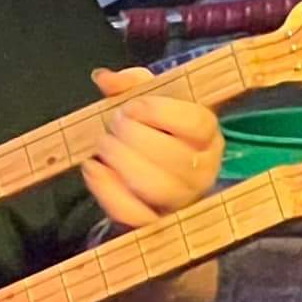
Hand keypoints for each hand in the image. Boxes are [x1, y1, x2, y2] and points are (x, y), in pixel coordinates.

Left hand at [81, 67, 223, 225]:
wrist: (152, 172)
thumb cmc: (156, 129)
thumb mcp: (150, 98)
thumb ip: (131, 83)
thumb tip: (104, 79)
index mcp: (208, 136)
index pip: (197, 125)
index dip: (161, 112)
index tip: (132, 106)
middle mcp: (202, 171)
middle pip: (174, 157)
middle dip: (133, 136)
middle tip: (112, 124)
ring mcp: (181, 201)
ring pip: (156, 188)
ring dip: (121, 161)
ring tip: (104, 144)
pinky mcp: (154, 222)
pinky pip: (134, 214)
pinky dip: (107, 190)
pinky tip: (93, 167)